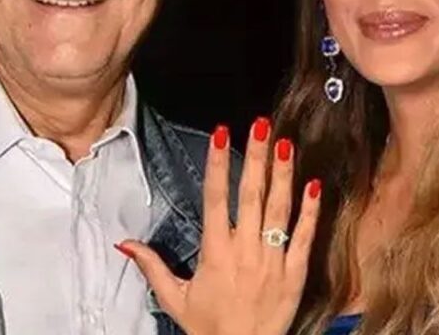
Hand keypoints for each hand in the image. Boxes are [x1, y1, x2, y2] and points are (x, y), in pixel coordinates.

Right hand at [117, 117, 321, 334]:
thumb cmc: (209, 329)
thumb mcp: (174, 298)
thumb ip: (151, 266)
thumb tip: (124, 244)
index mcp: (215, 252)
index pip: (216, 198)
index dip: (218, 164)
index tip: (221, 135)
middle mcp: (245, 250)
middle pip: (251, 194)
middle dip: (255, 156)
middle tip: (260, 124)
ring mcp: (272, 260)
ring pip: (279, 209)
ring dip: (283, 174)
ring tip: (286, 143)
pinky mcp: (294, 273)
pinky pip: (304, 236)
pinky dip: (310, 210)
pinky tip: (314, 184)